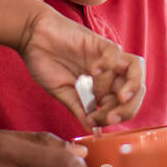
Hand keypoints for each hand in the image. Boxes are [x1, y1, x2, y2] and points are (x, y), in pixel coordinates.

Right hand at [18, 6, 145, 131]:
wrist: (31, 36)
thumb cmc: (45, 62)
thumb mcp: (62, 93)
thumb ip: (79, 108)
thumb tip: (93, 130)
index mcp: (101, 87)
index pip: (121, 105)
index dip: (112, 117)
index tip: (94, 122)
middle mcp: (108, 73)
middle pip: (135, 89)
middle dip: (127, 108)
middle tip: (110, 117)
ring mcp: (105, 57)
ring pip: (135, 68)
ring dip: (132, 86)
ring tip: (119, 97)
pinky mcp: (97, 42)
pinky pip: (115, 52)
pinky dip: (109, 63)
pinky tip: (93, 71)